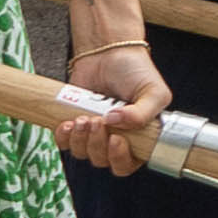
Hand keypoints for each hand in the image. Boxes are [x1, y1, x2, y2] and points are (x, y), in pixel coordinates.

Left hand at [53, 33, 170, 174]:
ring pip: (82, 154)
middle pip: (102, 161)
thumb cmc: (135, 71)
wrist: (109, 53)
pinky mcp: (74, 126)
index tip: (116, 139)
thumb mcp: (153, 91)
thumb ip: (144, 113)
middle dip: (97, 143)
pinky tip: (67, 122)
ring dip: (80, 139)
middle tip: (97, 121)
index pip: (128, 164)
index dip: (119, 159)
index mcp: (139, 138)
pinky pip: (64, 144)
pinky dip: (64, 137)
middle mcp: (117, 139)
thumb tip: (115, 123)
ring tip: (83, 117)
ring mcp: (93, 134)